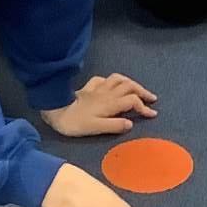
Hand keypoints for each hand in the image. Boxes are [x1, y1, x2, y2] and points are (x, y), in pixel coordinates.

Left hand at [41, 73, 156, 138]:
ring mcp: (97, 88)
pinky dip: (111, 81)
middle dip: (142, 91)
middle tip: (151, 99)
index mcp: (110, 103)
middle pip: (129, 86)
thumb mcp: (96, 128)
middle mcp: (107, 93)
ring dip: (130, 82)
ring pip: (118, 79)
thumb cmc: (75, 123)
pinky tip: (112, 85)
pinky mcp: (88, 87)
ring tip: (137, 89)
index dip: (144, 107)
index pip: (133, 101)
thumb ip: (114, 126)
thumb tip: (131, 123)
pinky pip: (103, 79)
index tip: (152, 114)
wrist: (54, 110)